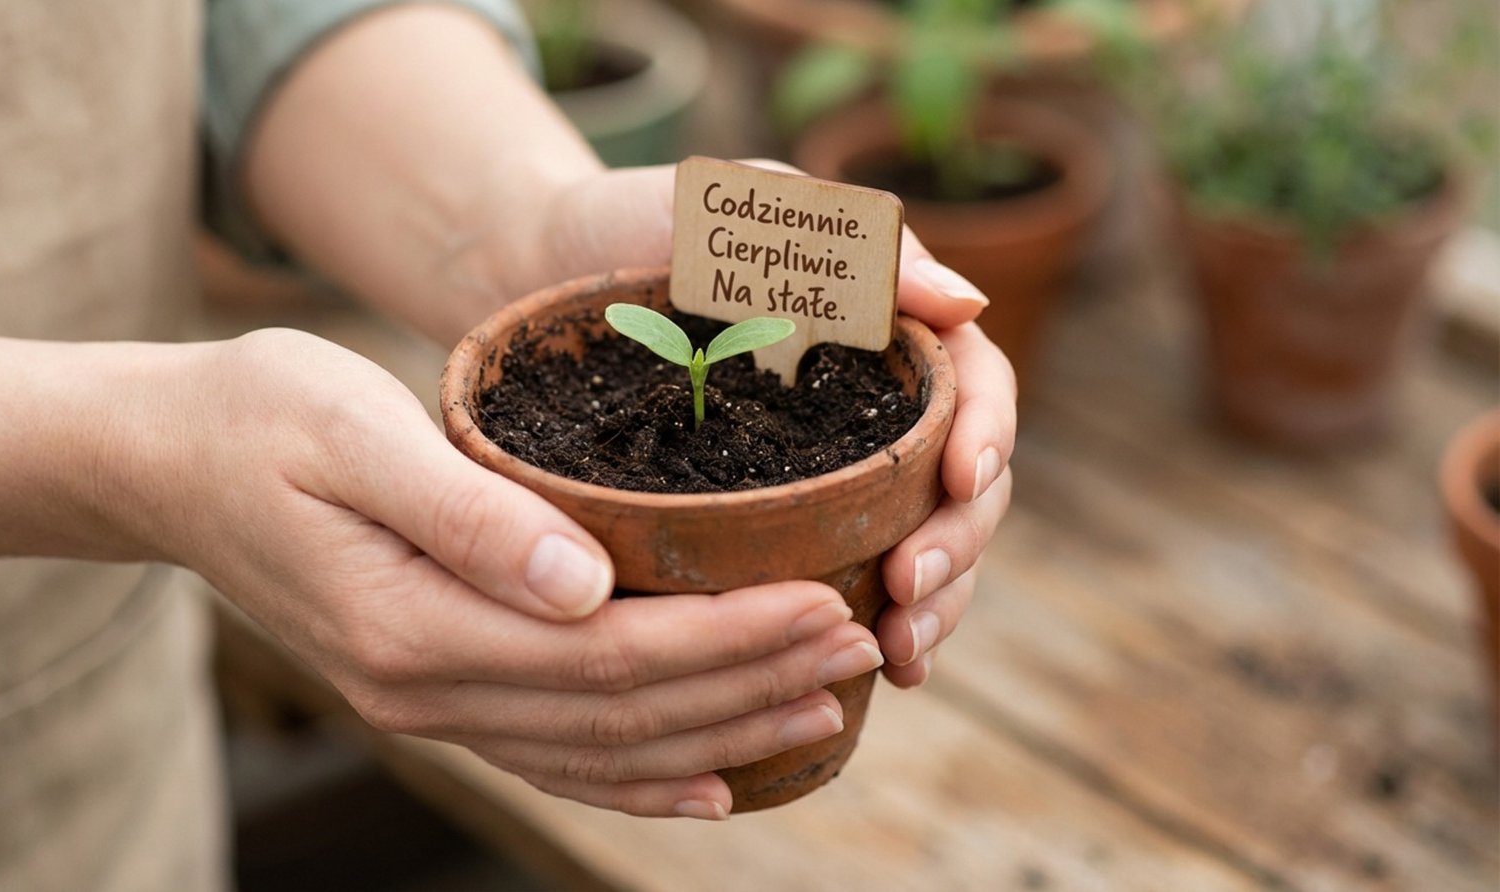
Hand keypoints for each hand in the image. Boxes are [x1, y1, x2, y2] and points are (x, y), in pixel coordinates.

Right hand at [113, 329, 882, 818]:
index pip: (610, 653)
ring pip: (602, 747)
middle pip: (623, 712)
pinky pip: (554, 754)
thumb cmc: (260, 418)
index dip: (726, 640)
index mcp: (416, 625)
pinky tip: (709, 781)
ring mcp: (428, 704)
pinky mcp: (432, 689)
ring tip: (820, 708)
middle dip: (749, 683)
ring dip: (720, 733)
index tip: (821, 603)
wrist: (167, 463)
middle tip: (856, 645)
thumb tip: (581, 581)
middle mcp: (427, 689)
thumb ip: (467, 512)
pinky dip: (641, 775)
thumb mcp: (350, 433)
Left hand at [503, 163, 1016, 688]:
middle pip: (964, 486)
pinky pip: (849, 578)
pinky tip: (877, 670)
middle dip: (958, 546)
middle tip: (907, 591)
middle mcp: (875, 409)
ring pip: (924, 546)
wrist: (545, 270)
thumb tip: (971, 304)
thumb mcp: (754, 208)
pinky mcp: (781, 522)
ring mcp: (833, 471)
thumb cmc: (649, 223)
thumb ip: (857, 246)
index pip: (976, 388)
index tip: (961, 480)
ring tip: (899, 652)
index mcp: (891, 333)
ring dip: (935, 605)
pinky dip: (871, 623)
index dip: (988, 436)